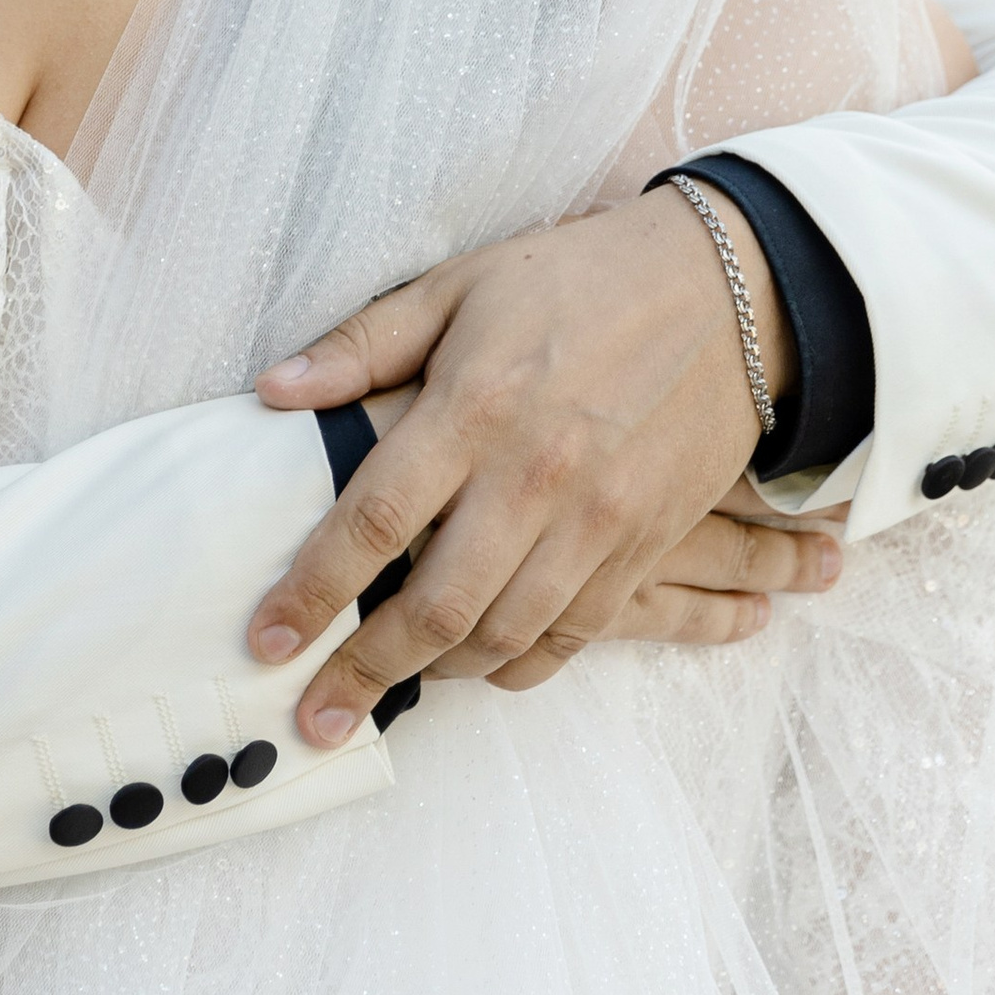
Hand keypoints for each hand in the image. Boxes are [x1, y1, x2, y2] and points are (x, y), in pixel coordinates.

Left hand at [248, 188, 803, 743]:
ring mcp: (597, 519)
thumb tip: (274, 391)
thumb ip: (364, 344)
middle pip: (437, 606)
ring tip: (387, 689)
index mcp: (475, 407)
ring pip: (506, 636)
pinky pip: (575, 635)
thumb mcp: (463, 285)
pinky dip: (519, 667)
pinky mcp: (644, 543)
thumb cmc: (580, 279)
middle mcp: (535, 475)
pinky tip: (478, 667)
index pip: (375, 520)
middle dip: (364, 671)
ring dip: (437, 675)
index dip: (313, 591)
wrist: (728, 289)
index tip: (266, 639)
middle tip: (318, 716)